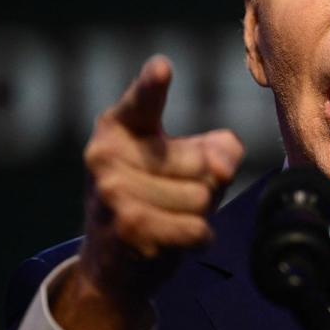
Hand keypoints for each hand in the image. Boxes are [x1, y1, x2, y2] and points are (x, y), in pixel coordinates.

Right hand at [51, 55, 243, 329]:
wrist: (112, 262)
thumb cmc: (155, 197)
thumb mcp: (187, 162)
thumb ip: (218, 149)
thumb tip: (223, 167)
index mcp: (120, 126)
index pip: (142, 101)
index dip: (153, 84)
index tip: (162, 67)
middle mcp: (106, 154)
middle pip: (201, 163)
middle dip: (204, 185)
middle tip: (173, 197)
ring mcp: (113, 191)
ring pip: (201, 197)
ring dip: (199, 215)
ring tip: (170, 218)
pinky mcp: (128, 227)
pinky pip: (195, 228)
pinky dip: (198, 238)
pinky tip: (175, 240)